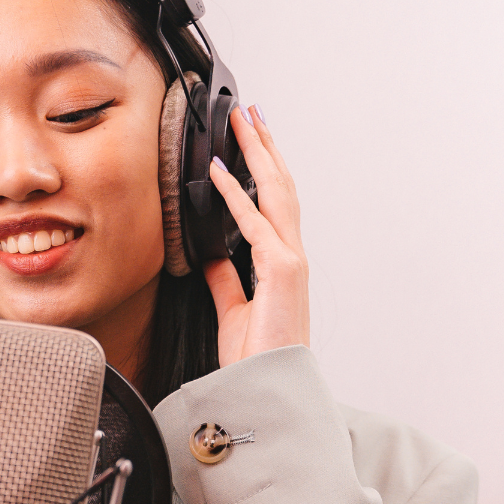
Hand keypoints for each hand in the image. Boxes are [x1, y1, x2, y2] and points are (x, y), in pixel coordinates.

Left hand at [204, 105, 308, 367]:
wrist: (267, 389)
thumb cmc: (257, 360)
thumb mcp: (233, 311)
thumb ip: (226, 280)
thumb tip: (211, 255)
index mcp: (283, 265)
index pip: (275, 206)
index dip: (264, 170)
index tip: (251, 142)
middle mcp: (292, 257)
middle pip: (280, 188)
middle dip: (265, 148)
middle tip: (251, 114)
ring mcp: (290, 262)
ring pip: (275, 194)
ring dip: (257, 154)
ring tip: (243, 122)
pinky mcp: (280, 271)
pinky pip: (253, 223)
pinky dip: (234, 194)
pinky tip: (217, 171)